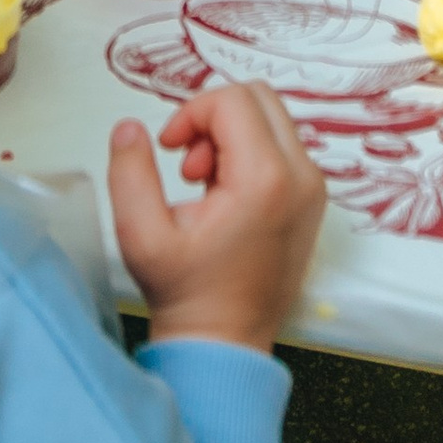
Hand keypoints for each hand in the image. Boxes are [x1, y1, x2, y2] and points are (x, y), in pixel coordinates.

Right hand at [108, 83, 326, 351]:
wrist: (224, 344)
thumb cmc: (188, 295)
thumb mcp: (141, 236)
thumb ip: (129, 173)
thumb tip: (130, 128)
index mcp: (266, 181)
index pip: (232, 101)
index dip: (190, 113)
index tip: (168, 148)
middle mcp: (302, 178)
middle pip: (258, 98)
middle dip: (213, 117)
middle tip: (187, 161)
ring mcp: (313, 189)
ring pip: (271, 118)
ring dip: (231, 134)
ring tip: (202, 182)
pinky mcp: (312, 200)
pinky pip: (281, 146)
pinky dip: (249, 152)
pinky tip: (223, 194)